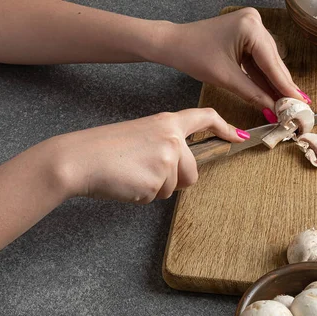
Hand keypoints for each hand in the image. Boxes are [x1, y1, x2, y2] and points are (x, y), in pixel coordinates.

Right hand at [52, 108, 245, 203]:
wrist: (80, 159)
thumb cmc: (104, 149)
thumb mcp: (140, 134)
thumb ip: (165, 145)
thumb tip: (180, 168)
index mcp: (166, 123)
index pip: (203, 118)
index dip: (223, 126)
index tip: (236, 135)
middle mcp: (172, 139)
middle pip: (193, 172)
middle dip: (176, 181)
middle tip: (146, 172)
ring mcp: (167, 160)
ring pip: (174, 187)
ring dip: (156, 188)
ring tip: (132, 174)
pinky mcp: (158, 181)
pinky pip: (158, 197)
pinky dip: (143, 195)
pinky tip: (128, 183)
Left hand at [157, 8, 310, 116]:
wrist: (174, 44)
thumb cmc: (193, 55)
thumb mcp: (226, 79)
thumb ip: (253, 94)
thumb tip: (273, 109)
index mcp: (250, 27)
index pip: (272, 64)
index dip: (286, 87)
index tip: (300, 104)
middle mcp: (255, 21)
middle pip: (273, 62)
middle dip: (282, 86)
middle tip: (297, 107)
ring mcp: (251, 26)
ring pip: (267, 62)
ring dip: (274, 83)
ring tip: (287, 104)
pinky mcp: (246, 33)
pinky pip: (258, 59)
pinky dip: (262, 76)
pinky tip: (272, 93)